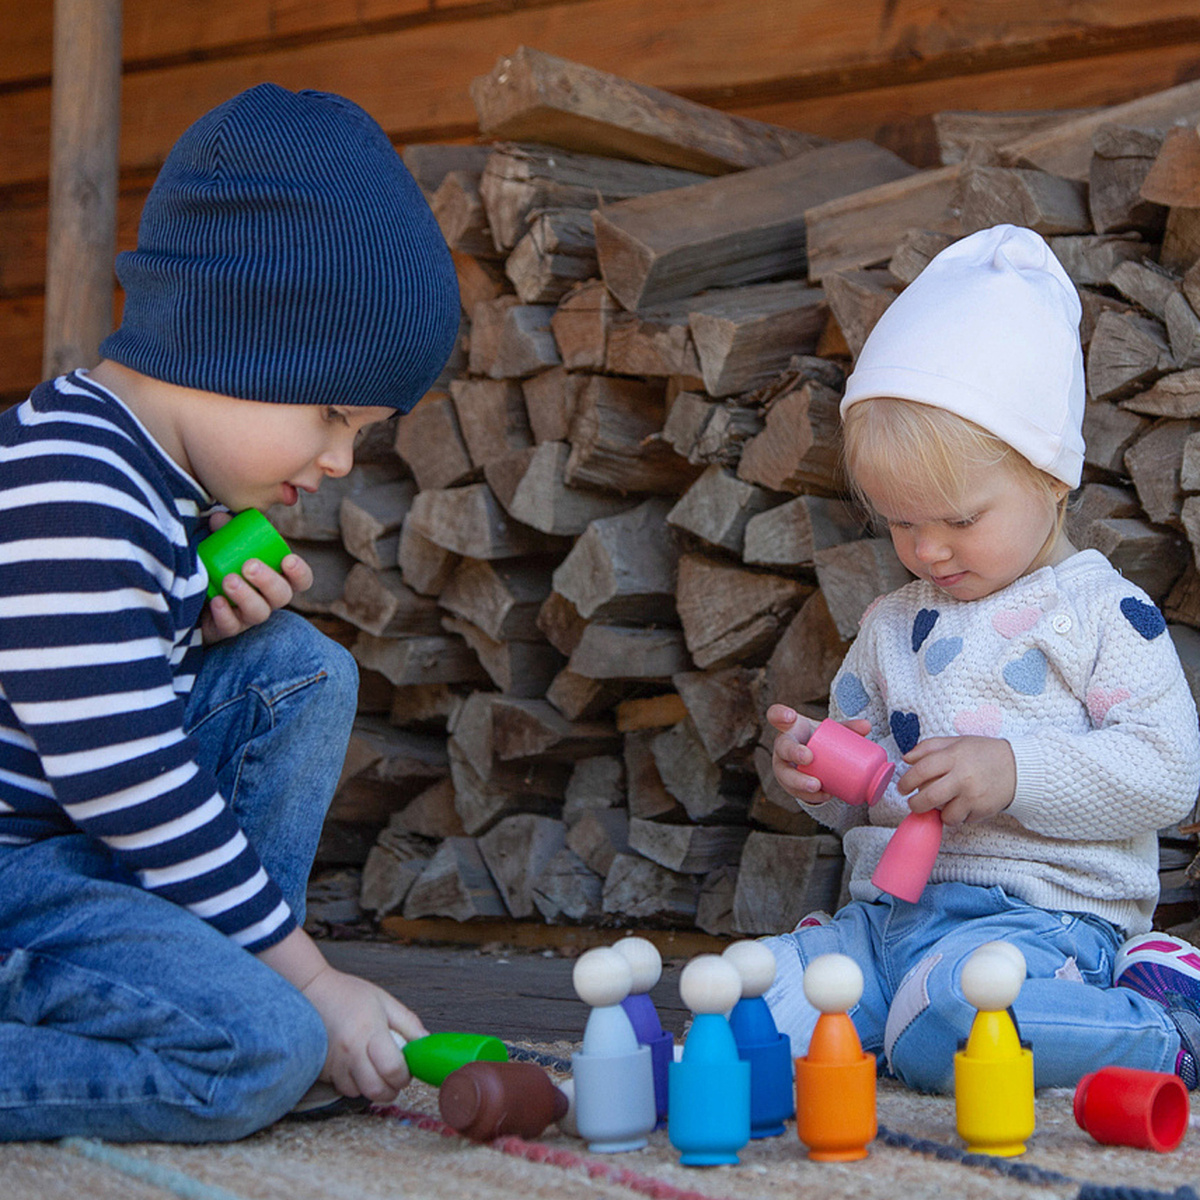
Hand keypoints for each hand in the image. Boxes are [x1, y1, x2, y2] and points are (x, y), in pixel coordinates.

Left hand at [200, 514, 313, 643]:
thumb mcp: (226, 547)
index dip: (300, 573)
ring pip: (259, 613)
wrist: (195, 596)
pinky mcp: (228, 629)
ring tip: (229, 580)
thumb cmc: (221, 566)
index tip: (288, 560)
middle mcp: (269, 600)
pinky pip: (231, 626)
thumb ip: (226, 531)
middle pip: (282, 596)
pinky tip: (216, 601)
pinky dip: (224, 614)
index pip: (301, 580)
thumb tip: (219, 518)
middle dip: (269, 581)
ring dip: (246, 596)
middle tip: (249, 565)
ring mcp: (249, 617)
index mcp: (277, 579)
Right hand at [301, 963, 428, 1101]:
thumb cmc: (349, 994)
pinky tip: (357, 1065)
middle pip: (377, 1091)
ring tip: (374, 1065)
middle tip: (394, 1073)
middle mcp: (350, 1052)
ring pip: (360, 1093)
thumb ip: (408, 1024)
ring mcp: (334, 1064)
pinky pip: (344, 1089)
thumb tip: (426, 1045)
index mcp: (369, 1031)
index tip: (406, 1066)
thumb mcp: (385, 1001)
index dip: (404, 1074)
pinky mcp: (322, 1071)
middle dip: (391, 1088)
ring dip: (372, 1086)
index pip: (392, 1069)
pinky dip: (356, 1084)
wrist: (310, 991)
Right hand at [767, 703, 871, 802]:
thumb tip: (867, 726)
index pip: (776, 716)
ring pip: (785, 775)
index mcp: (788, 729)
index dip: (780, 715)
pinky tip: (824, 795)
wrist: (808, 760)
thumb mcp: (829, 731)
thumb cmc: (817, 741)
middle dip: (794, 752)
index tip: (791, 716)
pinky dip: (810, 795)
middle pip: (782, 748)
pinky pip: (796, 792)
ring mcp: (783, 768)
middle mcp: (781, 747)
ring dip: (799, 781)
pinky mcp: (791, 786)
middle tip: (809, 757)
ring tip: (817, 785)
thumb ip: (846, 728)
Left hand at [897, 736, 1015, 825]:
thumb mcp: (957, 742)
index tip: (902, 788)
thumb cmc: (983, 753)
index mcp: (954, 757)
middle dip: (915, 804)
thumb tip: (906, 759)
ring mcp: (974, 796)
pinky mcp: (983, 811)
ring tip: (942, 803)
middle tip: (913, 803)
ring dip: (939, 812)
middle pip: (929, 797)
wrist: (1018, 768)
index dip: (907, 781)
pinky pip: (962, 820)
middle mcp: (963, 777)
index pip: (921, 770)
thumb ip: (929, 747)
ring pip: (945, 815)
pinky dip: (957, 816)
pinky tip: (961, 805)